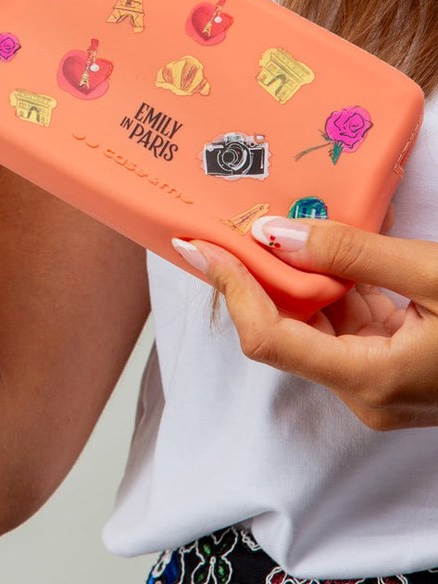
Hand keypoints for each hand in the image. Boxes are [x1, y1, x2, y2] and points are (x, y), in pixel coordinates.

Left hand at [173, 211, 437, 430]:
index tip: (201, 244)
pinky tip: (323, 247)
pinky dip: (329, 286)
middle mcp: (364, 393)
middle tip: (224, 222)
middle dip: (253, 277)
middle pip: (282, 331)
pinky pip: (344, 324)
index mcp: (368, 380)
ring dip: (290, 278)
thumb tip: (275, 232)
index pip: (266, 339)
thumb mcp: (437, 276)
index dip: (229, 289)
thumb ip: (353, 254)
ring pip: (312, 326)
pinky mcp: (394, 367)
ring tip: (266, 224)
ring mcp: (379, 384)